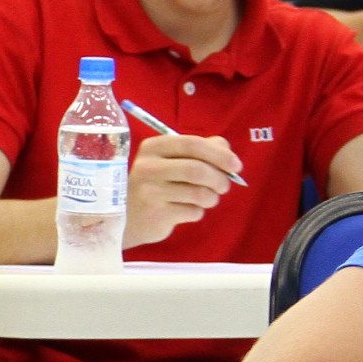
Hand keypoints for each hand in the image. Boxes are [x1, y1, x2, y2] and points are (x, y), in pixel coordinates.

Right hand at [123, 132, 238, 246]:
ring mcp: (150, 192)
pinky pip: (192, 211)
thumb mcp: (171, 160)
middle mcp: (148, 167)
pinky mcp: (156, 214)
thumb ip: (200, 149)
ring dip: (211, 198)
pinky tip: (187, 210)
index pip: (192, 144)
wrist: (126, 217)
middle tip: (224, 187)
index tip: (236, 166)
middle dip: (219, 179)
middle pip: (197, 169)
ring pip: (198, 193)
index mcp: (154, 147)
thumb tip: (226, 149)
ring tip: (207, 199)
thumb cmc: (156, 184)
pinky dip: (198, 212)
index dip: (219, 154)